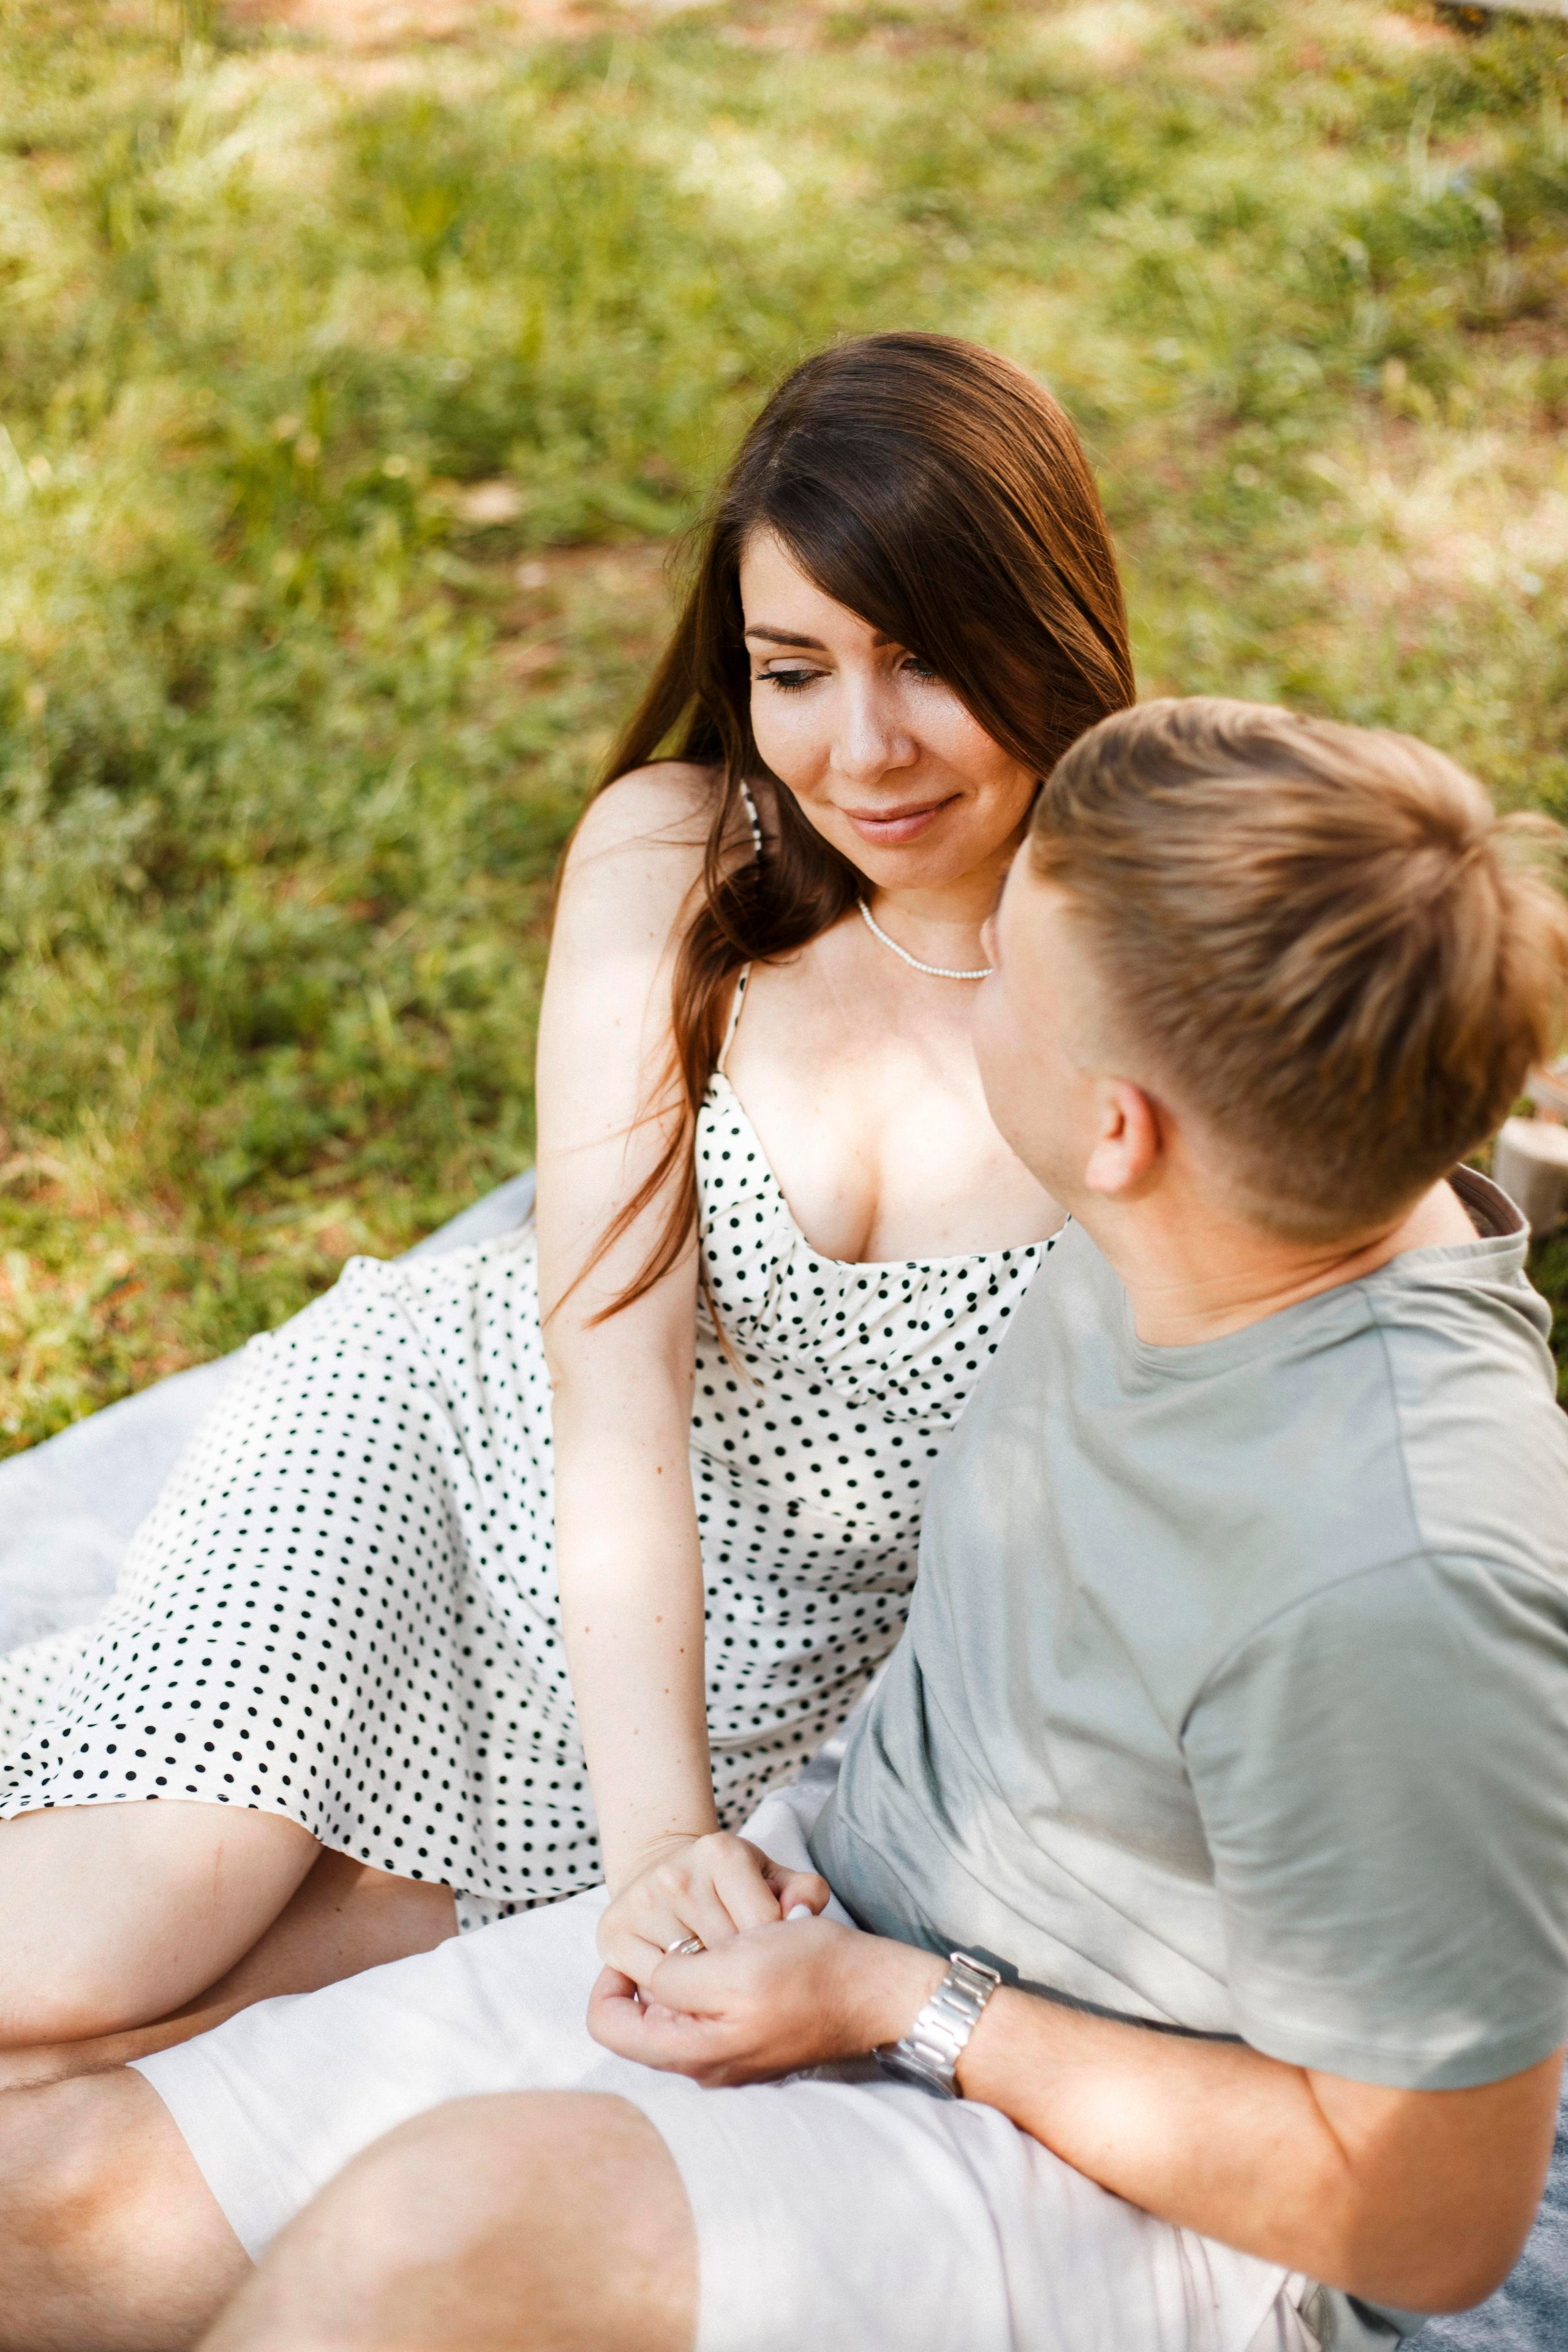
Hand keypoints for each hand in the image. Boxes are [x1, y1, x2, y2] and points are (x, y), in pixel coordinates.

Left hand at [587, 1914, 944, 2085]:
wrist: (877, 1992)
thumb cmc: (813, 1973)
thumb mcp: (735, 1967)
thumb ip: (675, 1981)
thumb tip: (646, 1984)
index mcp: (693, 2052)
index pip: (607, 2026)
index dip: (609, 1981)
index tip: (638, 1948)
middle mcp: (704, 2064)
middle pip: (641, 2018)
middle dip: (657, 1973)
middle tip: (688, 1940)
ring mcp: (728, 2056)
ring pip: (674, 2010)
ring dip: (688, 1972)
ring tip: (721, 1943)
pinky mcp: (749, 2041)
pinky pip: (708, 2009)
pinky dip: (714, 1977)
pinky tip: (743, 1952)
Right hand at [595, 1831, 829, 1990]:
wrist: (665, 1868)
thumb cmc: (731, 1885)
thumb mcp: (772, 1878)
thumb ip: (805, 1891)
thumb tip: (802, 1912)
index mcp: (722, 1853)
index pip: (762, 1923)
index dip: (772, 1950)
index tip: (771, 1954)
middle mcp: (677, 1874)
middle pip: (725, 1954)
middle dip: (741, 1973)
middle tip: (746, 1977)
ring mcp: (641, 1902)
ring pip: (688, 1976)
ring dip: (706, 1989)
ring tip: (718, 1982)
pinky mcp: (613, 1932)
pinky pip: (652, 1986)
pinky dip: (672, 1995)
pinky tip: (687, 1986)